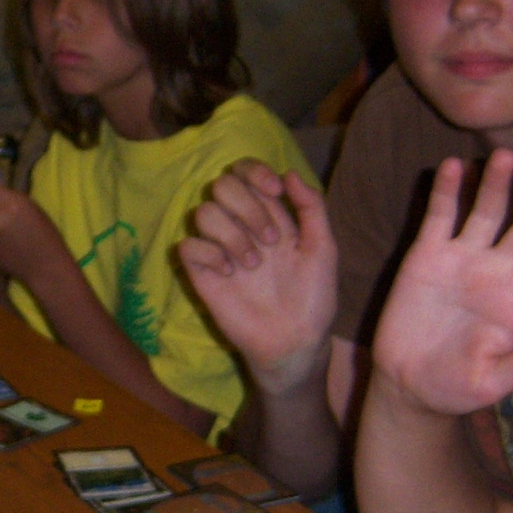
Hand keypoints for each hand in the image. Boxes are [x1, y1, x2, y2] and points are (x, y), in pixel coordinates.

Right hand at [177, 161, 338, 390]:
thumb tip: (289, 173)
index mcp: (269, 215)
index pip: (246, 172)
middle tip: (270, 240)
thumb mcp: (323, 249)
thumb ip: (312, 208)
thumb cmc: (313, 297)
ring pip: (203, 212)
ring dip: (231, 233)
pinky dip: (209, 253)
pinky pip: (188, 246)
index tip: (273, 191)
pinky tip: (230, 274)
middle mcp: (241, 227)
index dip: (254, 171)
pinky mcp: (202, 273)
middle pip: (222, 185)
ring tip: (253, 264)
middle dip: (247, 205)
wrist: (295, 340)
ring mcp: (220, 249)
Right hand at [369, 151, 512, 418]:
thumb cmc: (454, 388)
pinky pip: (440, 217)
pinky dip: (447, 192)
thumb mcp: (491, 384)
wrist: (406, 381)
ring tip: (504, 156)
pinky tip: (453, 166)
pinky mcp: (427, 256)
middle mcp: (497, 276)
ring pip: (486, 214)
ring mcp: (462, 261)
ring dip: (496, 185)